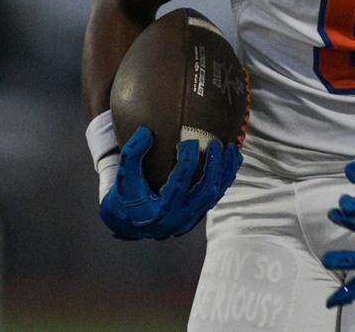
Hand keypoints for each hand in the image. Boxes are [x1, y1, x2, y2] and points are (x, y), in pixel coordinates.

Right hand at [99, 126, 240, 239]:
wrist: (128, 223)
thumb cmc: (125, 197)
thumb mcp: (123, 177)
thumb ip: (131, 155)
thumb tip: (146, 131)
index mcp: (160, 211)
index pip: (179, 184)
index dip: (187, 161)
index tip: (189, 140)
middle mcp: (179, 218)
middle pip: (205, 191)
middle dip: (214, 166)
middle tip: (216, 144)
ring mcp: (191, 218)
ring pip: (215, 194)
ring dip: (226, 171)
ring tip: (231, 148)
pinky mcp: (197, 214)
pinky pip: (216, 195)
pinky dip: (225, 177)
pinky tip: (231, 158)